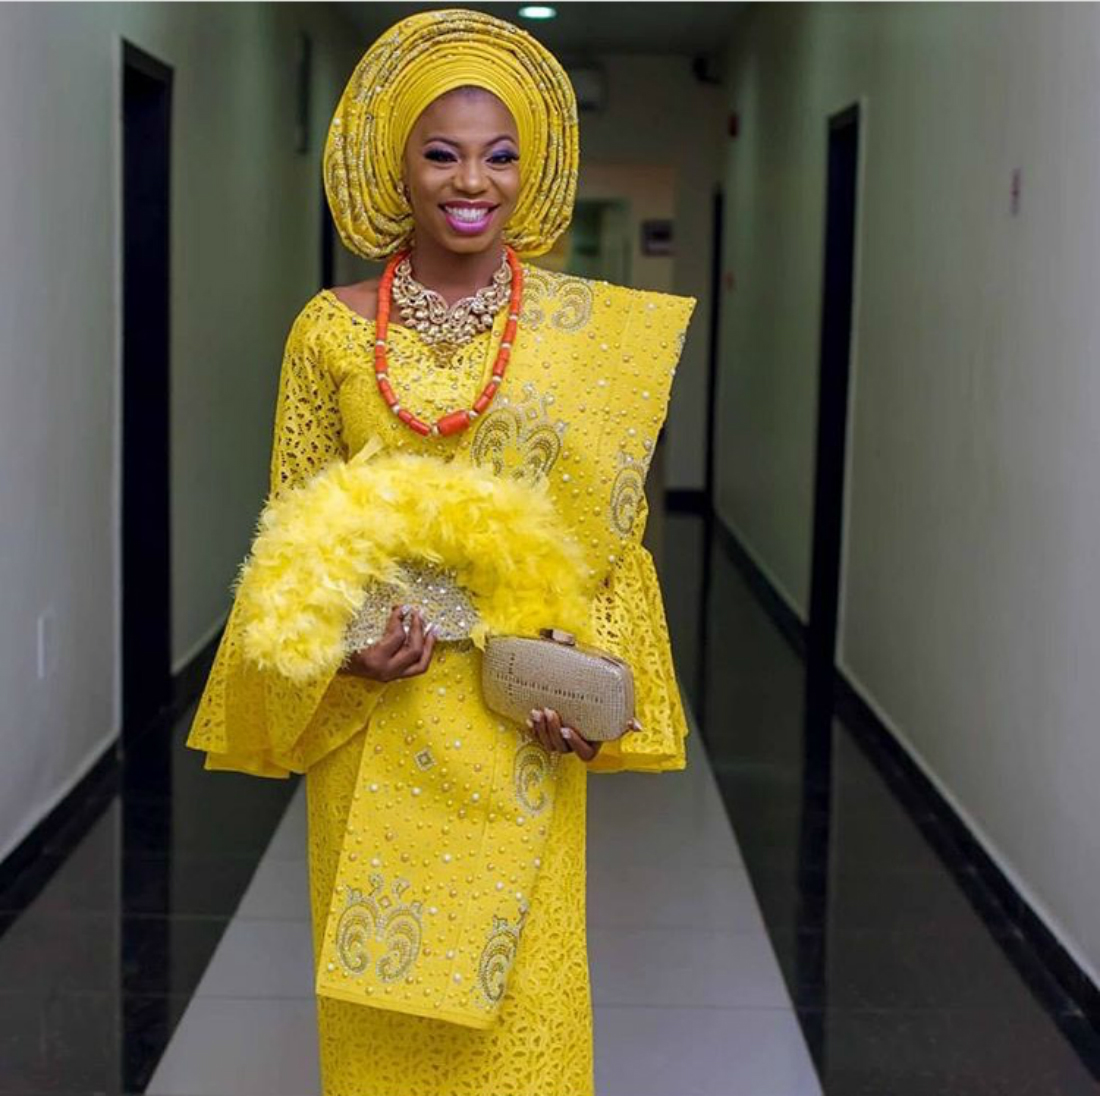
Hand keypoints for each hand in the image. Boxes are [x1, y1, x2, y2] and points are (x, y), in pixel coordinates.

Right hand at [339, 604, 436, 681]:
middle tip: (418, 612)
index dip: (401, 618)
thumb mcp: (350, 629)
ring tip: (434, 627)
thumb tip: (398, 605)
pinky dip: (425, 653)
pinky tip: (428, 640)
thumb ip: (370, 616)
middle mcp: (385, 671)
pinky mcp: (393, 677)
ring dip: (429, 644)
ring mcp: (391, 676)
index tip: (401, 607)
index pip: (397, 636)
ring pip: (421, 663)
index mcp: (373, 659)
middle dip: (419, 628)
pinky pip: (416, 667)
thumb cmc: (337, 646)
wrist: (329, 667)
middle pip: (413, 650)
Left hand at [526, 707, 640, 760]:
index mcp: (592, 745)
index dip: (575, 742)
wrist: (588, 703)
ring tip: (538, 712)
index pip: (584, 753)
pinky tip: (529, 719)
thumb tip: (637, 727)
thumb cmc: (604, 711)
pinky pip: (538, 738)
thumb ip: (626, 720)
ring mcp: (561, 742)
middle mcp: (575, 747)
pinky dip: (533, 730)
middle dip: (553, 731)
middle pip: (562, 747)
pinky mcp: (548, 734)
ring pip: (549, 744)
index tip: (568, 728)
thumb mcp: (616, 715)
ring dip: (541, 730)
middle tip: (550, 712)